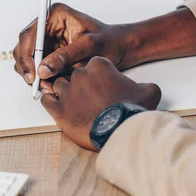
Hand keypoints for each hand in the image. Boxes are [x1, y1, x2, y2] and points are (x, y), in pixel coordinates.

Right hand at [13, 3, 133, 93]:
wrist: (119, 48)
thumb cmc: (109, 42)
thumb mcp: (90, 47)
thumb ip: (66, 56)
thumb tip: (43, 69)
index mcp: (55, 15)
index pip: (30, 34)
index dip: (27, 54)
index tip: (33, 72)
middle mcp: (47, 26)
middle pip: (24, 47)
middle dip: (28, 67)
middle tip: (36, 84)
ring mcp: (46, 41)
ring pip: (27, 59)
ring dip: (33, 75)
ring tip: (48, 87)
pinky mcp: (48, 54)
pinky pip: (36, 68)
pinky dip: (39, 78)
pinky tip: (50, 85)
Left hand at [41, 57, 160, 150]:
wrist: (118, 130)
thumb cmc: (131, 110)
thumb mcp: (148, 92)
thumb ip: (145, 85)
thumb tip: (146, 88)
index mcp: (99, 65)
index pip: (92, 64)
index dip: (96, 76)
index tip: (100, 85)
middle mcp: (79, 74)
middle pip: (74, 74)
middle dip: (80, 84)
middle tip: (89, 97)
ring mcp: (67, 91)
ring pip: (59, 85)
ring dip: (64, 93)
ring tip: (74, 104)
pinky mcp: (58, 108)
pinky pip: (47, 100)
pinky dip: (50, 102)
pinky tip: (57, 106)